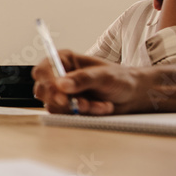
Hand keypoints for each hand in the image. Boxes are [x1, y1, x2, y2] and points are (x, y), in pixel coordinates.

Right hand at [32, 51, 147, 114]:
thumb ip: (83, 79)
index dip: (47, 82)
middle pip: (42, 90)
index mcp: (64, 60)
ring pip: (53, 105)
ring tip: (98, 104)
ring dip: (76, 108)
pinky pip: (65, 114)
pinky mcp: (68, 107)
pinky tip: (99, 108)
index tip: (60, 94)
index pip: (43, 69)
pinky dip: (82, 114)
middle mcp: (59, 76)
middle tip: (82, 104)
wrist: (132, 95)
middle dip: (62, 100)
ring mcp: (62, 93)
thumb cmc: (120, 79)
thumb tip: (62, 84)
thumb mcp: (104, 76)